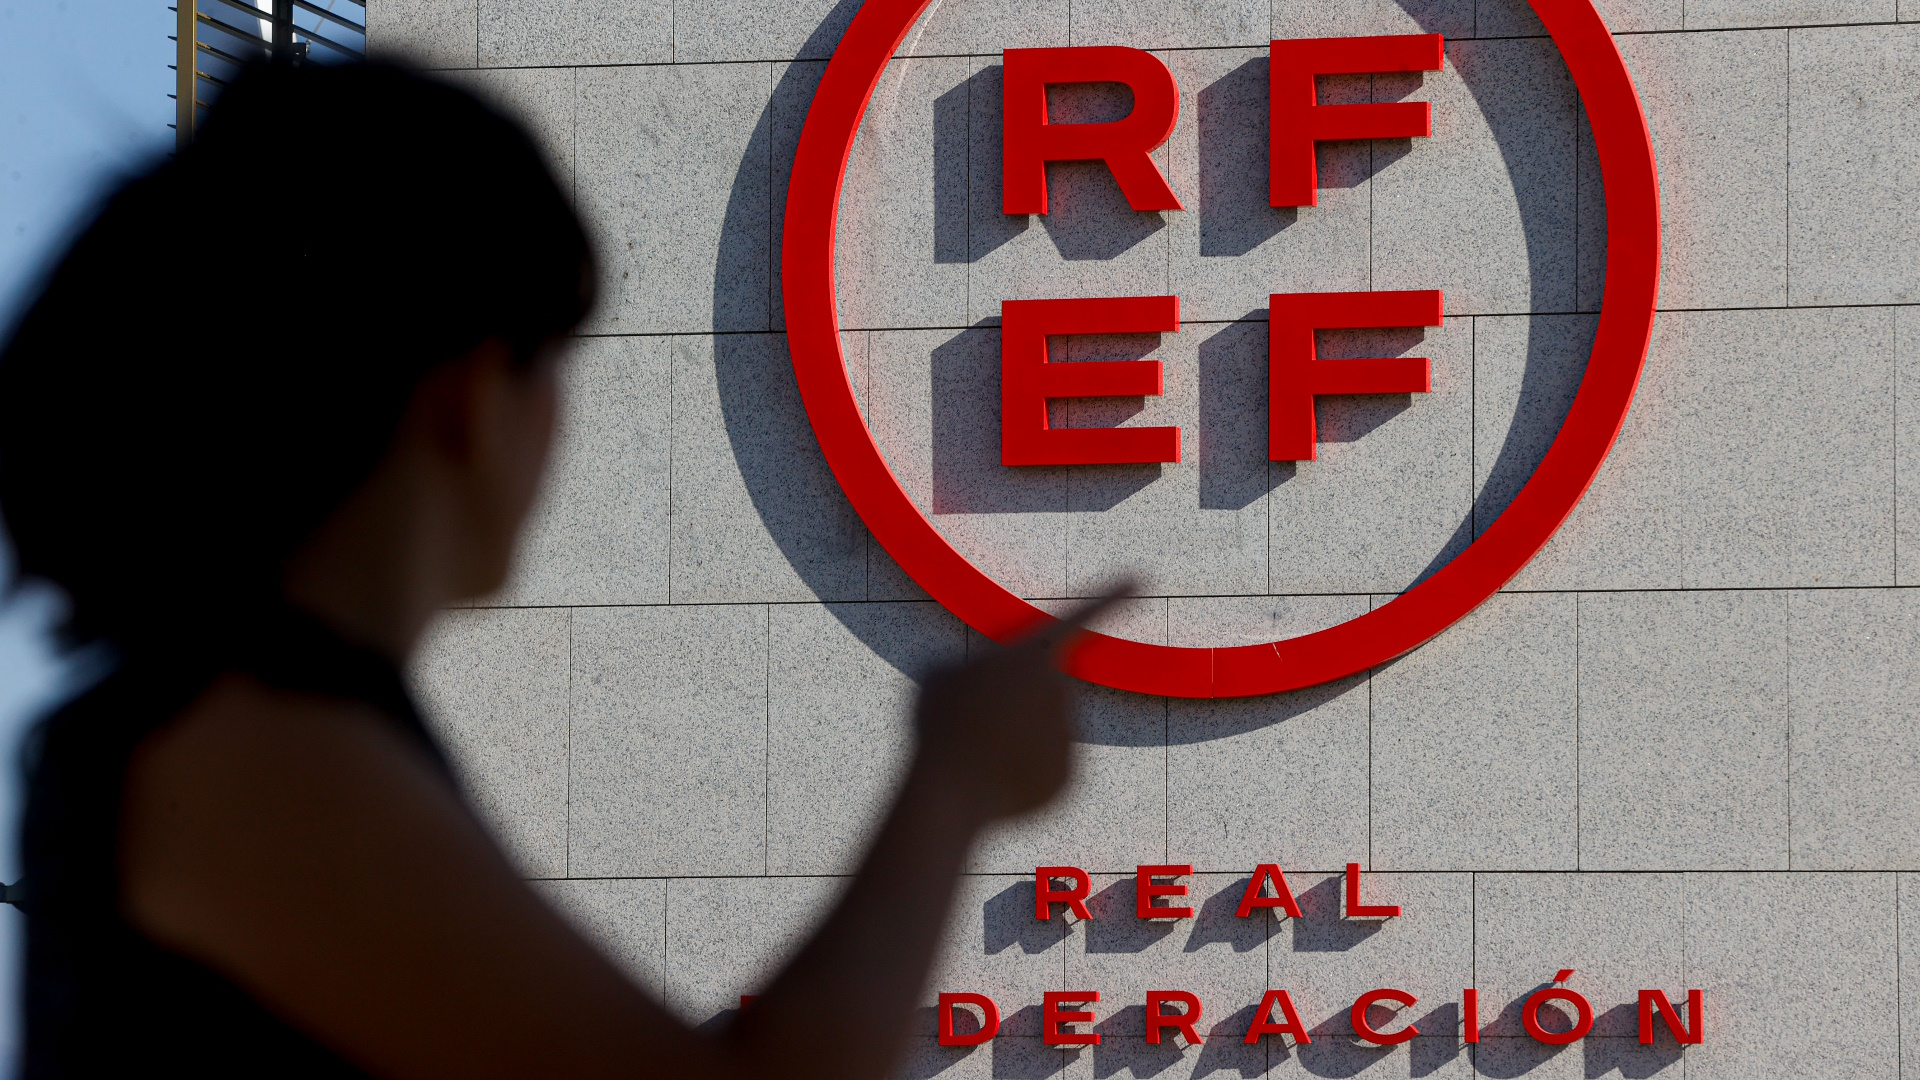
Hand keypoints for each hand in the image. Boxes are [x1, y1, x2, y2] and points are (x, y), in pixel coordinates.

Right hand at [911, 587, 1132, 823]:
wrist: (949, 794)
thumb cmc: (939, 727)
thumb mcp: (939, 678)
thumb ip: (969, 670)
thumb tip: (978, 685)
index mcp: (1030, 655)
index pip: (1079, 618)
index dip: (1110, 596)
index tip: (1139, 578)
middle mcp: (1061, 691)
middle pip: (1046, 688)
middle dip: (1020, 700)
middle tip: (979, 721)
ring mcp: (1069, 736)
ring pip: (1046, 730)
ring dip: (1017, 737)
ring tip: (981, 752)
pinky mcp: (1070, 777)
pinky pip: (1047, 766)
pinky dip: (1023, 773)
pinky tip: (996, 778)